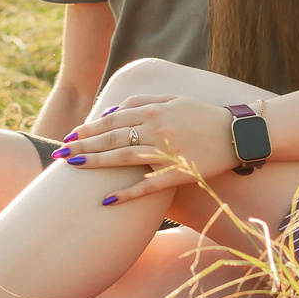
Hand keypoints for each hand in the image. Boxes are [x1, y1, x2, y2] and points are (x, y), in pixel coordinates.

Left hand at [51, 94, 237, 203]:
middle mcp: (156, 129)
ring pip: (123, 158)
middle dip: (82, 145)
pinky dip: (126, 193)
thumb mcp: (172, 98)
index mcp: (154, 110)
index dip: (89, 128)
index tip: (70, 136)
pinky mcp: (178, 173)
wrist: (238, 133)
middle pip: (112, 138)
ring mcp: (167, 152)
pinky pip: (147, 185)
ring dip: (95, 163)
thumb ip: (142, 100)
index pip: (113, 120)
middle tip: (60, 154)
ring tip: (73, 167)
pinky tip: (107, 198)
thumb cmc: (203, 115)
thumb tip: (112, 111)